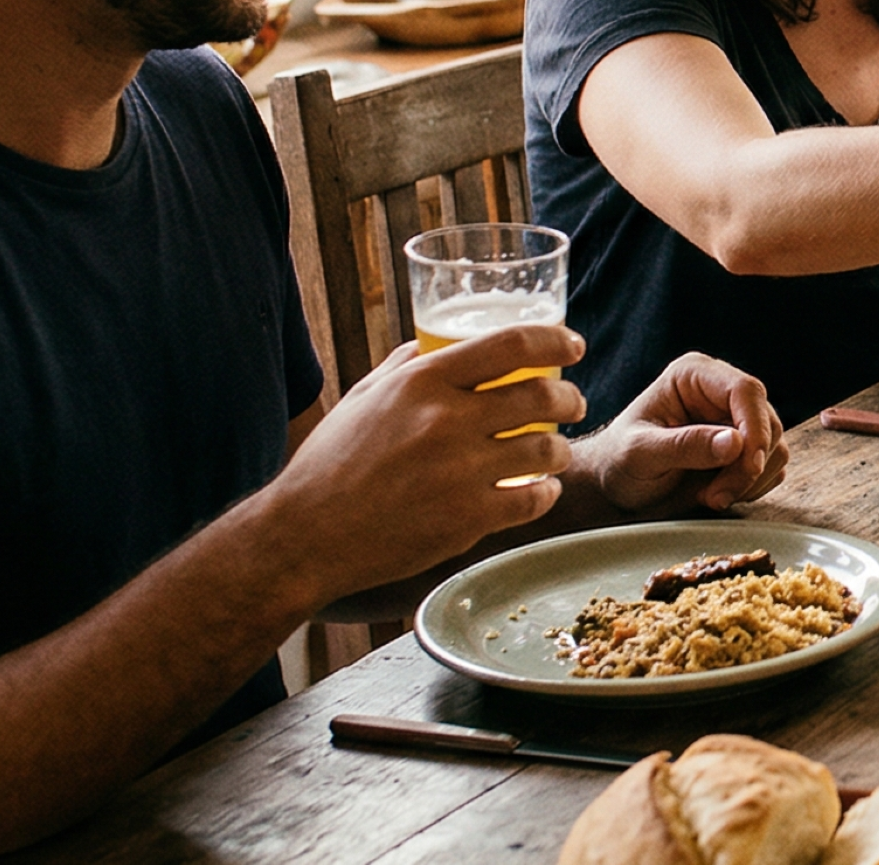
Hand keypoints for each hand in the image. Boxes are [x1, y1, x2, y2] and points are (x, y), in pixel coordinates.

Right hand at [265, 326, 585, 593]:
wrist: (304, 538)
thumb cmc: (330, 464)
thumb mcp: (363, 397)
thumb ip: (405, 365)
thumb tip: (437, 342)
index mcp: (421, 382)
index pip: (512, 344)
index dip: (556, 340)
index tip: (574, 346)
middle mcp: (445, 421)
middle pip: (542, 394)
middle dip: (570, 397)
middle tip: (574, 403)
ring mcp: (459, 472)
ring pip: (546, 448)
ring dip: (560, 449)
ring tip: (554, 452)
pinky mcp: (466, 520)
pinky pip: (533, 499)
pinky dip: (545, 493)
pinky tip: (540, 491)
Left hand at [576, 352, 787, 513]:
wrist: (617, 487)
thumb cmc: (619, 462)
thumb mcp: (640, 454)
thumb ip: (684, 446)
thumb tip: (735, 442)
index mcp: (695, 376)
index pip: (746, 391)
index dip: (756, 428)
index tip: (749, 465)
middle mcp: (721, 392)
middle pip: (767, 422)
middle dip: (749, 466)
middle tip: (716, 495)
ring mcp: (736, 419)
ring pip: (775, 446)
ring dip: (751, 480)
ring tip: (710, 496)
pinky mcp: (746, 448)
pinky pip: (772, 466)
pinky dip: (753, 487)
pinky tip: (719, 493)